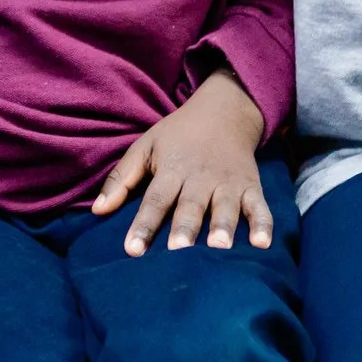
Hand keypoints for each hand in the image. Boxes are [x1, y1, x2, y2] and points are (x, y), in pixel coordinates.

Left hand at [91, 71, 270, 256]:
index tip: (133, 250)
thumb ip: (121, 179)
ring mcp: (228, 183)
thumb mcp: (145, 147)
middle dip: (185, 227)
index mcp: (172, 169)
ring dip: (223, 226)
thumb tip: (97, 210)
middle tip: (178, 250)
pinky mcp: (251, 186)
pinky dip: (263, 224)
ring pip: (226, 207)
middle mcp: (201, 177)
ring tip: (219, 247)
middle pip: (191, 205)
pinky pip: (260, 207)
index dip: (144, 224)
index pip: (155, 199)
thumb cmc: (177, 136)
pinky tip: (262, 244)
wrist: (224, 111)